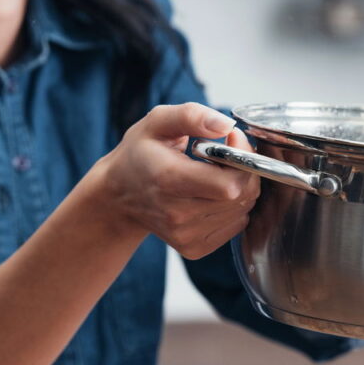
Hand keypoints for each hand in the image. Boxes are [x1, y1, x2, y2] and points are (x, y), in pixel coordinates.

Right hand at [99, 103, 260, 258]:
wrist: (119, 194)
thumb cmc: (140, 153)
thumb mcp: (158, 121)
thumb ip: (192, 116)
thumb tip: (227, 126)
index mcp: (169, 180)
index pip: (229, 185)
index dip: (241, 160)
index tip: (232, 142)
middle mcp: (176, 214)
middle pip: (240, 198)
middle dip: (243, 172)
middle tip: (225, 157)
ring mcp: (184, 235)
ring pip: (241, 211)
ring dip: (239, 189)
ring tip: (214, 175)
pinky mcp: (193, 248)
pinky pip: (235, 225)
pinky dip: (233, 207)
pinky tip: (212, 194)